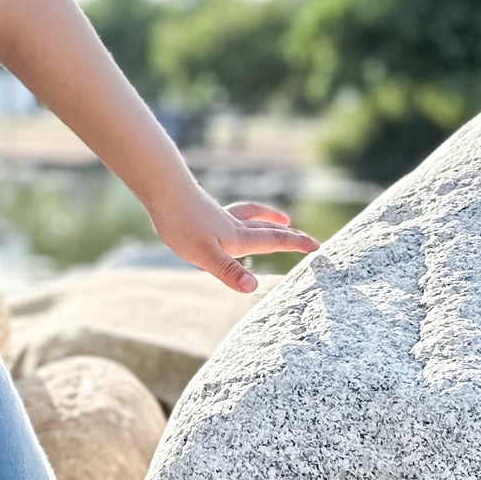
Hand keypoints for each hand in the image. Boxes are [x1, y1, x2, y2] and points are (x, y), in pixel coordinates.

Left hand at [150, 191, 318, 295]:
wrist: (163, 192)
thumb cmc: (182, 225)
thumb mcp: (205, 255)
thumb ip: (229, 271)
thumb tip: (254, 287)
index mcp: (238, 238)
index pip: (273, 241)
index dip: (296, 244)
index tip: (317, 247)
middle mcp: (233, 226)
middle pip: (267, 229)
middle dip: (288, 234)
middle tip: (307, 239)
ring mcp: (219, 217)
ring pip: (252, 217)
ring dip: (269, 219)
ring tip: (281, 218)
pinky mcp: (205, 212)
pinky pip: (233, 213)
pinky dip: (244, 215)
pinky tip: (232, 217)